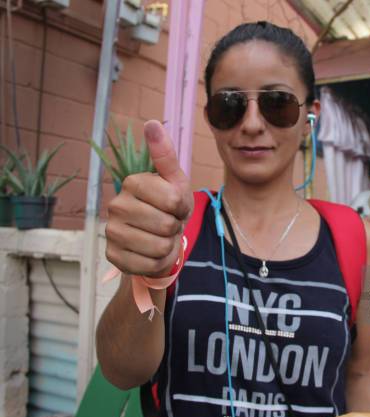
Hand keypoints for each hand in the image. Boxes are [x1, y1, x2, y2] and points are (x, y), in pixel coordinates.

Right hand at [105, 120, 194, 276]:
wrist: (157, 237)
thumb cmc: (169, 206)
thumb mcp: (175, 181)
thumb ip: (165, 155)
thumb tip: (152, 123)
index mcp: (132, 183)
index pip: (173, 200)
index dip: (182, 207)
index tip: (175, 206)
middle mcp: (116, 206)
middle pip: (166, 225)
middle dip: (175, 227)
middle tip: (169, 223)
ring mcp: (111, 232)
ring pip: (158, 247)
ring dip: (168, 245)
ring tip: (162, 237)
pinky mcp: (113, 256)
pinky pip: (149, 265)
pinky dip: (159, 261)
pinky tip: (153, 252)